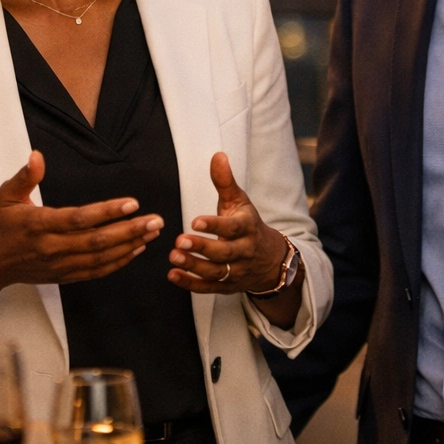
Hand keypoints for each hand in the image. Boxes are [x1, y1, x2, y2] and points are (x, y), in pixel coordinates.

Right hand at [0, 151, 162, 333]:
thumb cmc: (0, 225)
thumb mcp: (6, 195)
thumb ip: (25, 176)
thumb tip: (37, 155)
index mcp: (39, 225)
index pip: (79, 218)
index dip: (107, 212)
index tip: (132, 203)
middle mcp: (52, 247)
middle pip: (97, 241)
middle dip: (130, 230)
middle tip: (155, 220)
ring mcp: (60, 265)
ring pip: (100, 258)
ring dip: (129, 246)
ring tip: (152, 233)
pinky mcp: (64, 276)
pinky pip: (96, 271)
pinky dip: (118, 262)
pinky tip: (136, 249)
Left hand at [168, 153, 289, 295]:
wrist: (270, 260)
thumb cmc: (248, 225)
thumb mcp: (240, 202)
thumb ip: (225, 181)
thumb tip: (217, 155)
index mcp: (247, 228)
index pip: (232, 228)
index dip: (214, 225)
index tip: (195, 221)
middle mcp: (244, 251)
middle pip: (223, 252)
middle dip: (201, 248)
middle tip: (179, 240)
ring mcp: (236, 271)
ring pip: (215, 272)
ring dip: (194, 266)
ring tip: (173, 257)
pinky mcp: (227, 286)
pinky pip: (209, 288)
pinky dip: (191, 284)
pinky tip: (173, 275)